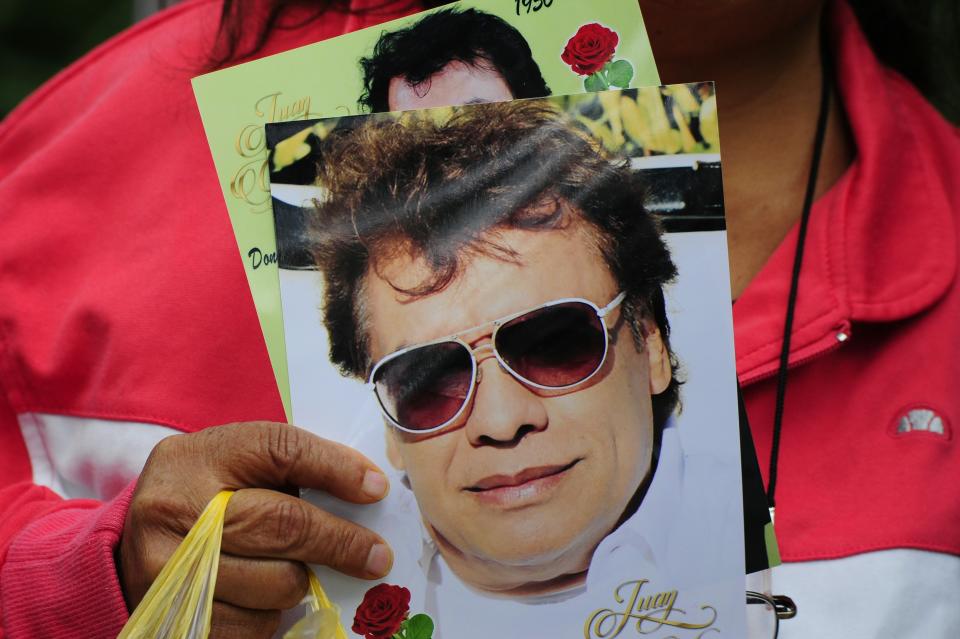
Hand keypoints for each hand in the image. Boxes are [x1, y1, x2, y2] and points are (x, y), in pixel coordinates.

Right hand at [119, 421, 391, 638]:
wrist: (134, 545)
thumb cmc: (206, 497)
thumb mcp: (236, 465)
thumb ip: (291, 470)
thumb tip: (366, 492)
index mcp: (202, 456)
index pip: (281, 450)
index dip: (335, 468)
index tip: (376, 489)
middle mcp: (177, 507)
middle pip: (283, 524)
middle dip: (341, 542)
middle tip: (377, 556)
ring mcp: (167, 568)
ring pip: (276, 583)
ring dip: (301, 582)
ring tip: (292, 571)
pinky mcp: (171, 617)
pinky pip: (254, 627)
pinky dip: (272, 616)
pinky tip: (261, 597)